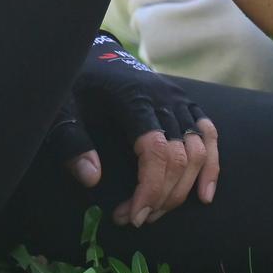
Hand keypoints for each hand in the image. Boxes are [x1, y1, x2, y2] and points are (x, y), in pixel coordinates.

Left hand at [48, 33, 219, 225]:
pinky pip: (208, 135)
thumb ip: (71, 139)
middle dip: (161, 195)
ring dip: (182, 189)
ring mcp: (178, 99)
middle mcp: (163, 96)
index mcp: (133, 96)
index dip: (149, 188)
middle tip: (137, 219)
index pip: (155, 150)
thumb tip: (91, 178)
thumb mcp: (62, 107)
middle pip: (179, 155)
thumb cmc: (76, 83)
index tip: (134, 216)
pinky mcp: (186, 103)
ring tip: (157, 213)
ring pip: (197, 151)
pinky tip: (204, 195)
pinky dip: (211, 166)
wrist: (93, 54)